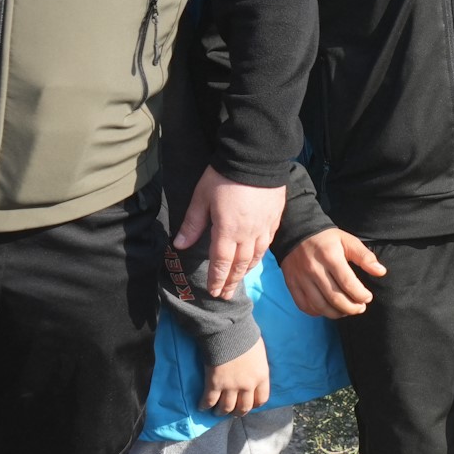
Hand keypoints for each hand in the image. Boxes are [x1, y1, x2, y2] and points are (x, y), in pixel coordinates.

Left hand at [174, 168, 285, 301]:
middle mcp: (248, 234)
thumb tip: (179, 245)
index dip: (217, 279)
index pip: (221, 262)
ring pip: (256, 256)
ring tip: (239, 279)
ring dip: (246, 270)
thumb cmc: (224, 176)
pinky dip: (260, 255)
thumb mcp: (201, 197)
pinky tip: (256, 257)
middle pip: (240, 265)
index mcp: (227, 230)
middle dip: (231, 281)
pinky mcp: (275, 218)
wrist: (256, 158)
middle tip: (226, 295)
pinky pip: (267, 243)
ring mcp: (264, 227)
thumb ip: (192, 223)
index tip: (214, 292)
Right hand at [203, 340, 271, 416]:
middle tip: (231, 412)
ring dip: (220, 412)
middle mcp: (247, 385)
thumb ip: (257, 366)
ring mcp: (230, 386)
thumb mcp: (259, 353)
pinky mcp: (214, 384)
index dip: (254, 405)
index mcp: (261, 377)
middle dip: (237, 412)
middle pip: (243, 407)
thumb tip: (254, 369)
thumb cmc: (245, 337)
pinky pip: (208, 401)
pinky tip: (201, 406)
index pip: (261, 399)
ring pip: (226, 408)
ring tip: (216, 412)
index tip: (248, 404)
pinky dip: (204, 405)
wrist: (229, 332)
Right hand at [282, 228, 387, 317]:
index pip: (348, 283)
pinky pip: (304, 306)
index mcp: (330, 256)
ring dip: (337, 313)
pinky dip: (318, 312)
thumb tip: (381, 272)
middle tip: (360, 308)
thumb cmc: (327, 239)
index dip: (361, 295)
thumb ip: (365, 256)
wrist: (296, 232)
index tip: (368, 297)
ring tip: (347, 311)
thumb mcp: (347, 240)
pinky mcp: (291, 284)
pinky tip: (329, 309)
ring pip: (320, 306)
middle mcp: (314, 269)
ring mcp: (301, 278)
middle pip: (335, 298)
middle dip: (352, 308)